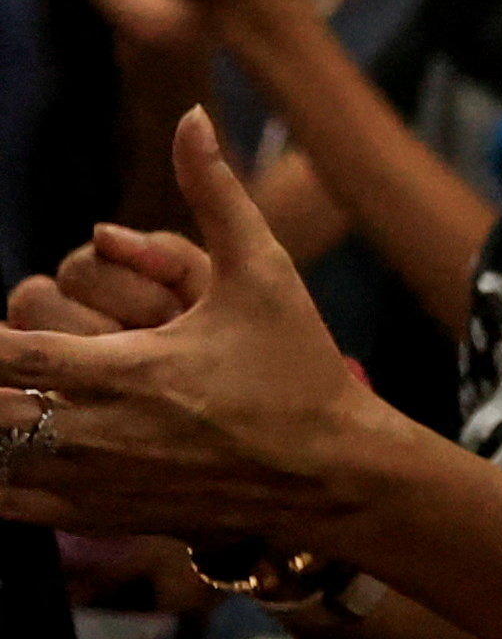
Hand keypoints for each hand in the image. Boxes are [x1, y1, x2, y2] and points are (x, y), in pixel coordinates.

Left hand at [0, 113, 388, 552]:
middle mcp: (98, 431)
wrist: (331, 471)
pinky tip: (8, 450)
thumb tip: (192, 120)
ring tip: (8, 397)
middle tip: (1, 357)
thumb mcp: (264, 270)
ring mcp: (95, 482)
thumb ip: (215, 193)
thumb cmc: (296, 366)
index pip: (10, 352)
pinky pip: (12, 509)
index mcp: (126, 368)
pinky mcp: (100, 517)